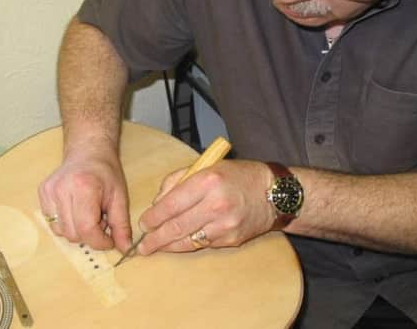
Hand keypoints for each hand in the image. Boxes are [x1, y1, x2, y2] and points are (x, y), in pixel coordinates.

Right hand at [38, 142, 131, 251]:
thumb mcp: (120, 197)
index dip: (99, 241)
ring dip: (77, 230)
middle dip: (90, 235)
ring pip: (61, 231)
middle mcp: (62, 189)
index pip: (86, 228)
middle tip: (101, 220)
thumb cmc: (106, 172)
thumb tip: (125, 248)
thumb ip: (121, 224)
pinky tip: (76, 210)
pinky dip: (67, 223)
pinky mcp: (42, 193)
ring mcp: (49, 191)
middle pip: (73, 233)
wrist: (87, 151)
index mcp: (83, 187)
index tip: (109, 240)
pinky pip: (53, 223)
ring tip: (89, 213)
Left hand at [137, 159, 275, 253]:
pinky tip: (176, 244)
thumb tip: (157, 204)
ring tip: (153, 248)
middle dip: (155, 238)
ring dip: (167, 246)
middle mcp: (216, 204)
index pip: (171, 203)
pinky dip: (186, 245)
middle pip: (176, 226)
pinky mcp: (231, 239)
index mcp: (208, 180)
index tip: (143, 223)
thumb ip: (178, 181)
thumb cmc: (237, 176)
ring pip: (187, 240)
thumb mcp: (206, 167)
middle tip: (142, 245)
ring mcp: (225, 224)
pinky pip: (202, 244)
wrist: (274, 194)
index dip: (153, 217)